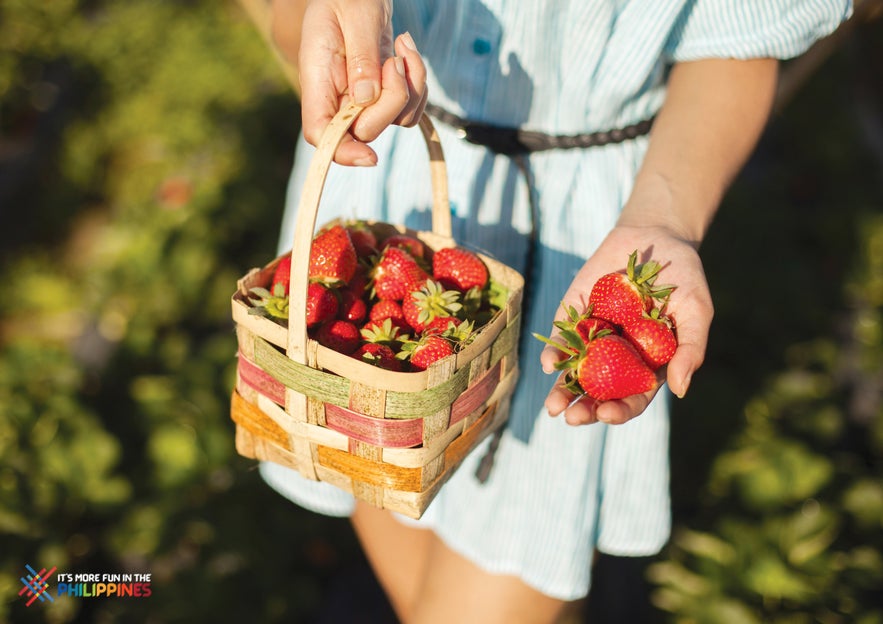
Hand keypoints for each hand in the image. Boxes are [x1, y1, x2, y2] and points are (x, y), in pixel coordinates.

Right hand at [292, 0, 427, 165]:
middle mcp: (338, 98)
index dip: (340, 151)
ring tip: (403, 48)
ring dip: (412, 87)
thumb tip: (366, 98)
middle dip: (393, 99)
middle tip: (395, 61)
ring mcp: (361, 100)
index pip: (320, 133)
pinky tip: (406, 52)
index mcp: (317, 81)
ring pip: (395, 120)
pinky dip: (418, 84)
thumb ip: (360, 56)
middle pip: (366, 130)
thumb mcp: (354, 16)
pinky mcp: (383, 96)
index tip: (370, 156)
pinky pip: (410, 109)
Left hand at [540, 225, 712, 425]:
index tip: (608, 414)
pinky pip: (562, 339)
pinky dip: (555, 352)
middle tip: (573, 417)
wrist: (655, 236)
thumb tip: (680, 390)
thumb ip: (690, 350)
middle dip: (586, 409)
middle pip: (600, 392)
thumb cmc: (684, 278)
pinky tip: (548, 363)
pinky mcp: (575, 316)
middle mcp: (618, 358)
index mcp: (648, 365)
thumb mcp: (696, 312)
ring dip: (562, 390)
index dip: (621, 410)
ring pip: (575, 372)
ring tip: (553, 406)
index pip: (633, 397)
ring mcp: (594, 338)